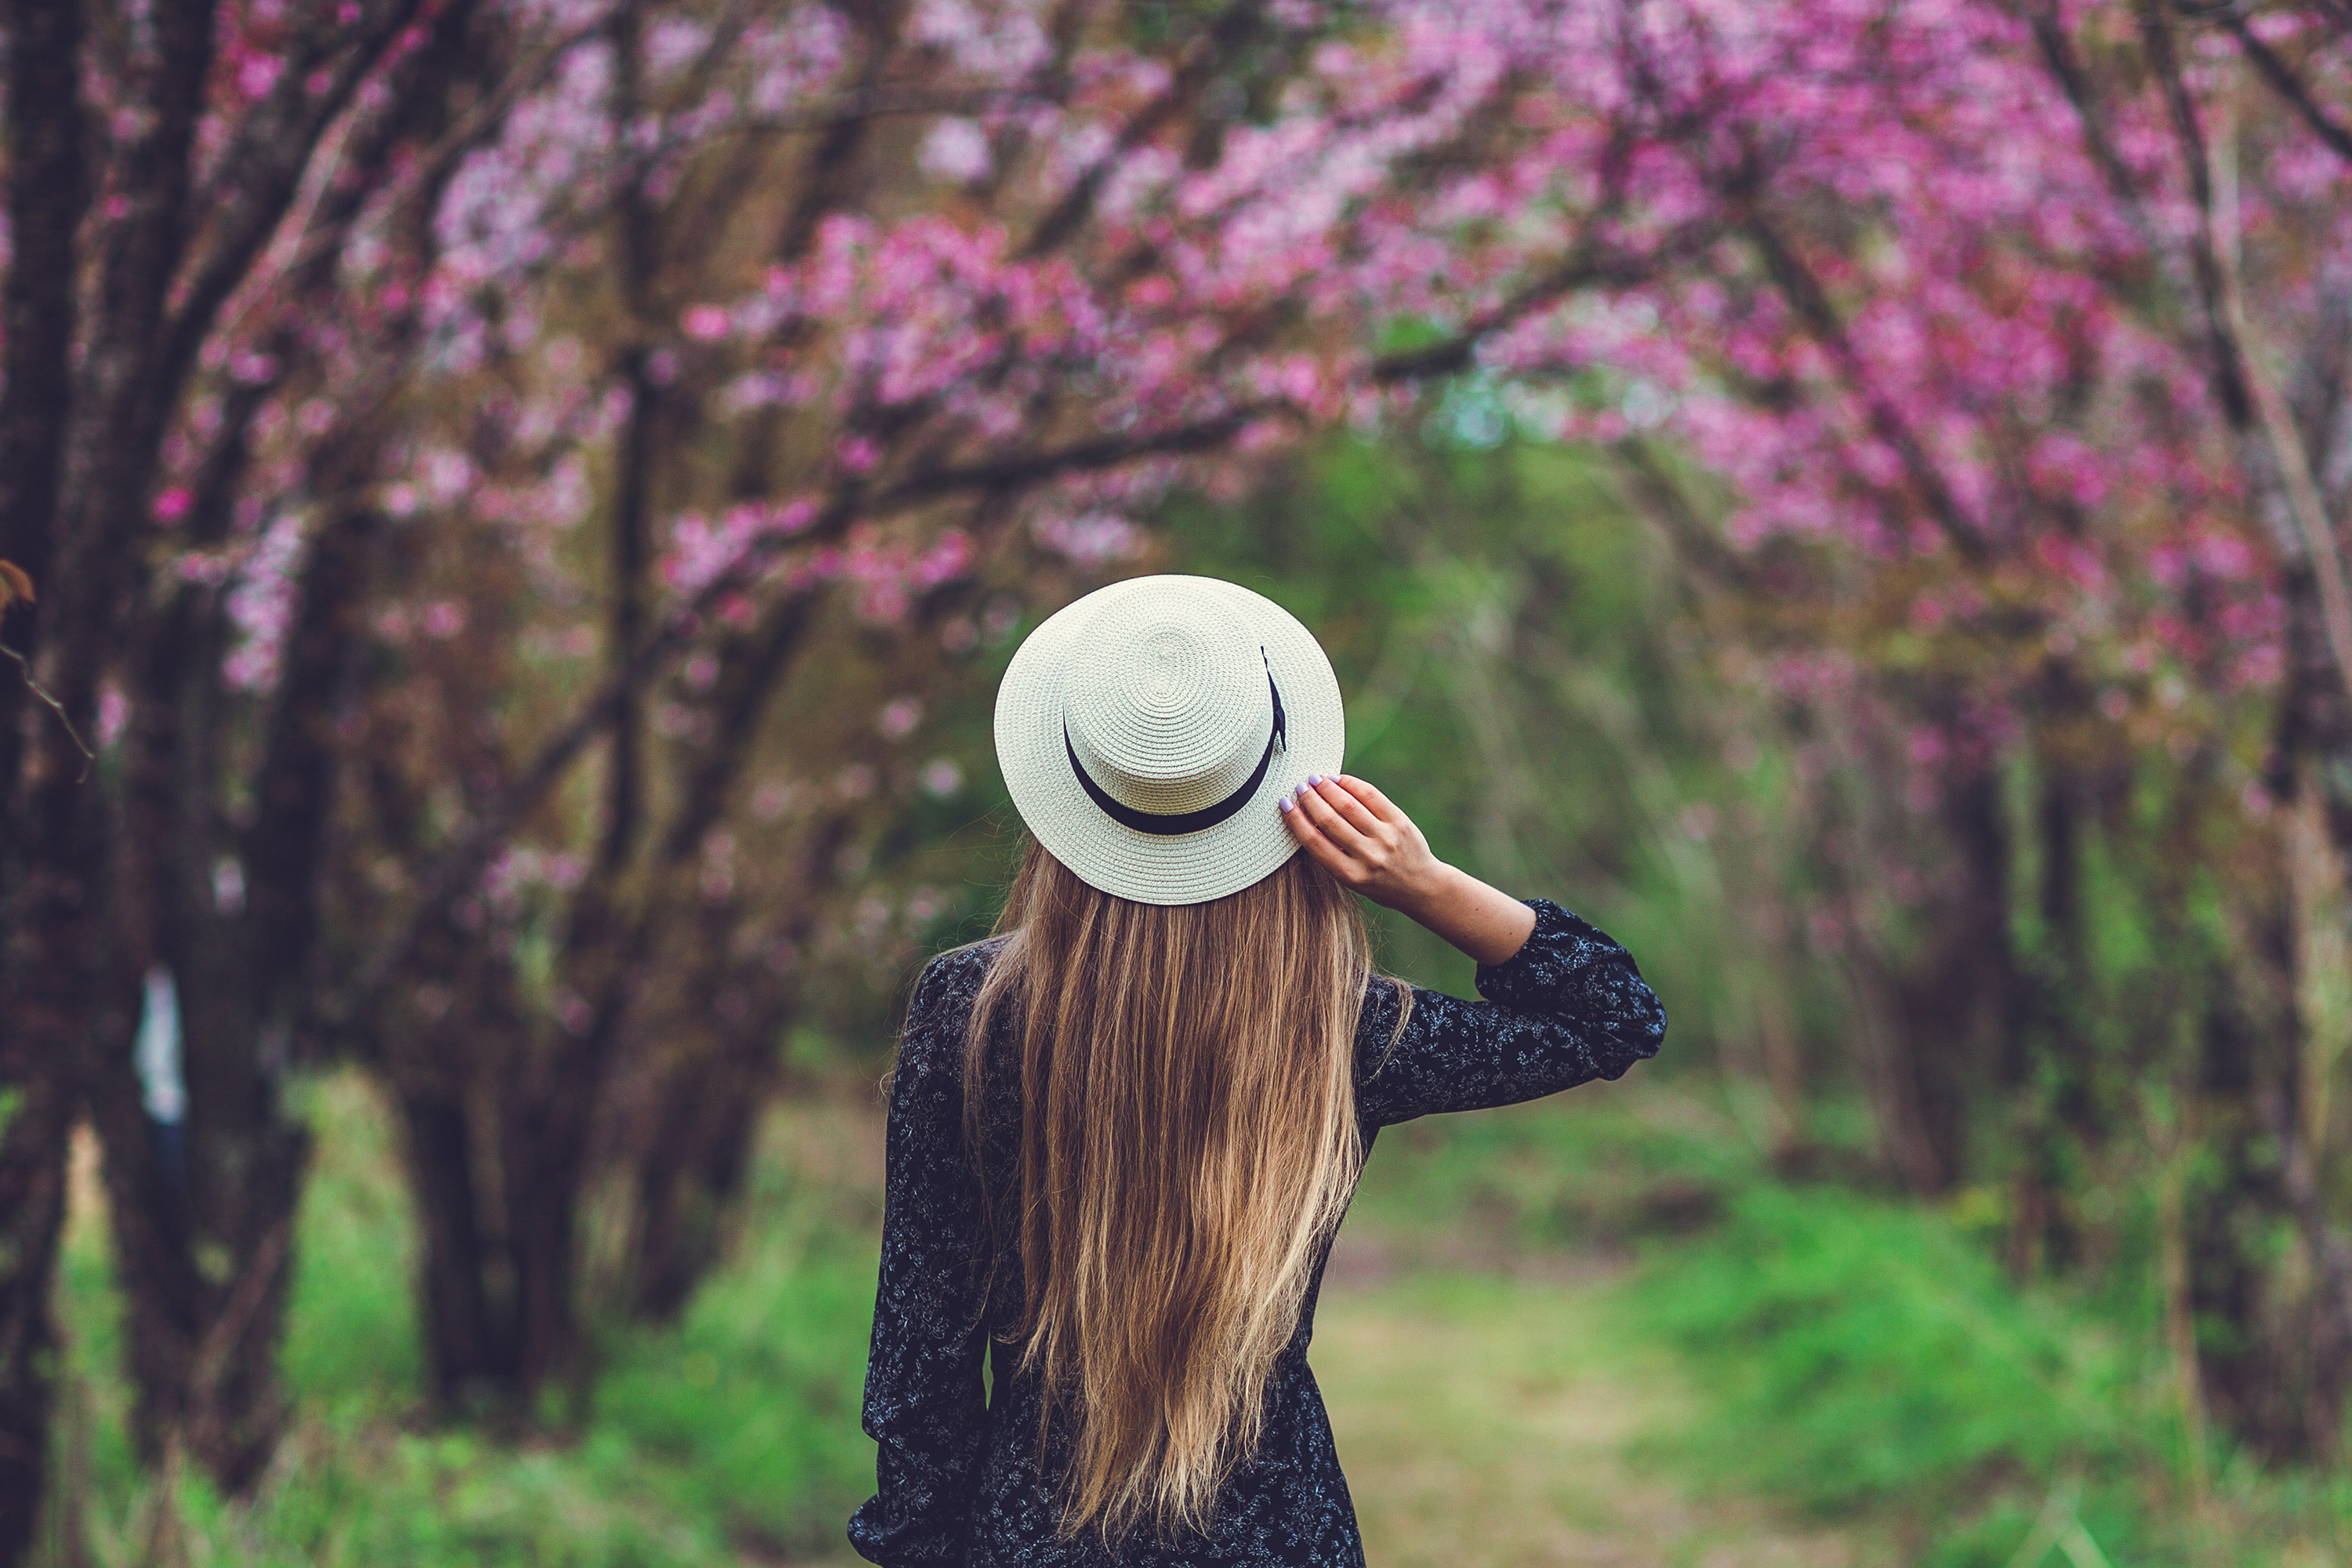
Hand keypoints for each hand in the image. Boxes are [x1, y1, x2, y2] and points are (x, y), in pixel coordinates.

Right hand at [1281, 774, 1535, 965]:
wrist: (1421, 887)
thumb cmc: (1379, 884)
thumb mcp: (1352, 879)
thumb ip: (1332, 854)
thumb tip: (1307, 816)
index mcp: (1351, 875)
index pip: (1315, 842)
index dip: (1296, 820)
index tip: (1284, 804)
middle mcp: (1368, 857)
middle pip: (1330, 820)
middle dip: (1310, 800)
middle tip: (1298, 787)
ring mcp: (1385, 838)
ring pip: (1349, 805)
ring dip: (1327, 788)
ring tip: (1314, 779)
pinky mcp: (1399, 823)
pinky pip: (1371, 797)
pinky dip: (1352, 785)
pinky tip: (1339, 779)